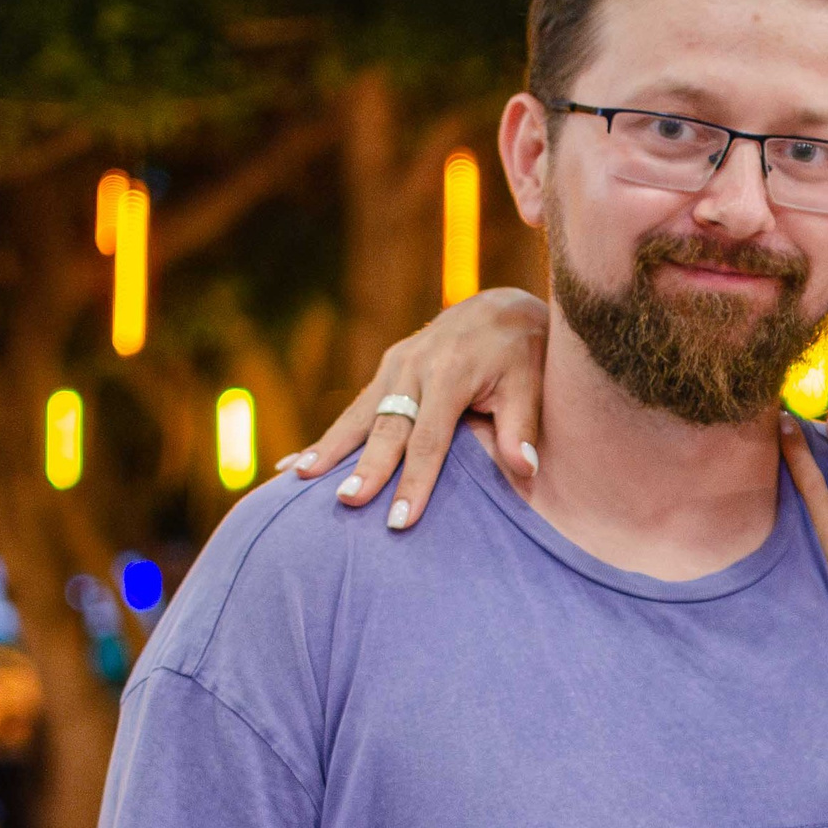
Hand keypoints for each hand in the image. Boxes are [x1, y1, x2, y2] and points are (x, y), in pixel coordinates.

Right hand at [288, 287, 548, 528]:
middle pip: (386, 428)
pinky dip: (329, 438)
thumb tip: (525, 469)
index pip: (429, 440)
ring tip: (296, 479)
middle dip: (365, 469)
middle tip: (346, 503)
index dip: (414, 482)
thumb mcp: (531, 383)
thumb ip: (523, 427)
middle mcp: (414, 367)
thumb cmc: (521, 353)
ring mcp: (395, 365)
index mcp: (449, 373)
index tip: (400, 520)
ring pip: (359, 416)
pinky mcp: (387, 369)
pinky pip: (356, 409)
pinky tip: (296, 465)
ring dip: (328, 449)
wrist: (501, 307)